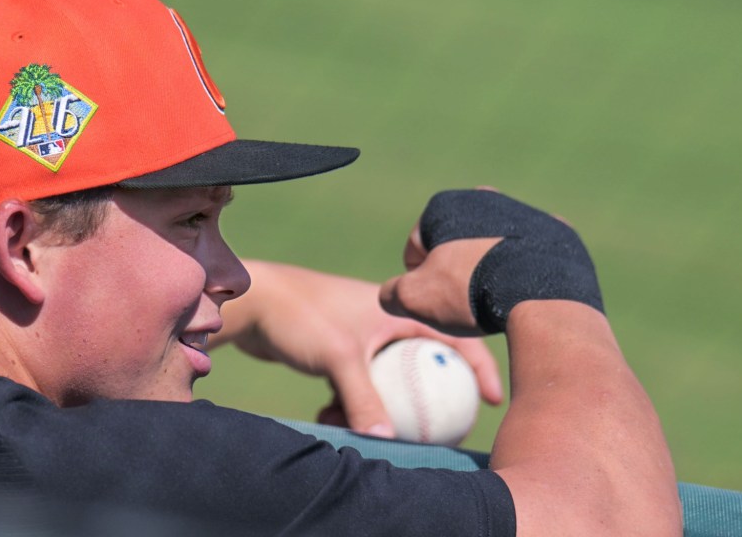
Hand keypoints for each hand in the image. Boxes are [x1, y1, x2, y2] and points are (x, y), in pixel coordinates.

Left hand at [213, 260, 502, 436]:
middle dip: (425, 399)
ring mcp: (360, 335)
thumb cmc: (300, 316)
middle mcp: (384, 318)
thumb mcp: (339, 357)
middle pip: (421, 364)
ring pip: (384, 380)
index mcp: (398, 308)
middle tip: (436, 431)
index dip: (480, 366)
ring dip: (375, 407)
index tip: (491, 400)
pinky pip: (356, 384)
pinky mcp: (336, 350)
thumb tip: (387, 440)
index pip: (454, 336)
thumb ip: (365, 399)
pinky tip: (326, 418)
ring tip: (353, 427)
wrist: (250, 302)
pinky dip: (348, 403)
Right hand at [381, 189, 603, 334]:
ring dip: (488, 270)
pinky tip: (521, 295)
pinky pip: (528, 257)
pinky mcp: (556, 232)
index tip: (436, 298)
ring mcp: (525, 213)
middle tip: (463, 302)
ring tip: (494, 302)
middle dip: (455, 270)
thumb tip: (391, 295)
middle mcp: (486, 199)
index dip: (419, 278)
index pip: (418, 246)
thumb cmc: (471, 292)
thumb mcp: (414, 299)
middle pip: (457, 244)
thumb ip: (392, 293)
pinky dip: (522, 273)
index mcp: (447, 204)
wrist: (543, 299)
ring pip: (494, 248)